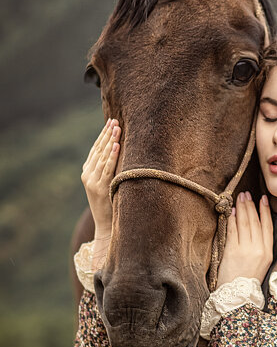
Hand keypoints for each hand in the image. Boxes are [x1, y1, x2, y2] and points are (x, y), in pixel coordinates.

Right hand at [81, 118, 120, 241]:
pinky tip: (116, 145)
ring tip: (117, 128)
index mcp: (87, 173)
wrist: (106, 225)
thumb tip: (120, 153)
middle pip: (98, 150)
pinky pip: (107, 168)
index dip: (103, 136)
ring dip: (110, 141)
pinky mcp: (100, 188)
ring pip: (102, 157)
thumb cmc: (111, 204)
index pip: (95, 149)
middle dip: (107, 134)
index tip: (111, 123)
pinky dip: (112, 156)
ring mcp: (93, 182)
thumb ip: (107, 171)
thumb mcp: (106, 185)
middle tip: (115, 120)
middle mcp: (87, 175)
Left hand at [215, 191, 272, 287]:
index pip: (267, 226)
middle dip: (250, 205)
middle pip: (255, 221)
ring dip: (241, 208)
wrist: (237, 296)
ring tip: (239, 198)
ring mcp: (245, 250)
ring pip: (244, 223)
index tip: (263, 198)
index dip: (265, 210)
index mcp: (268, 252)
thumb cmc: (248, 280)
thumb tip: (256, 226)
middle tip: (247, 193)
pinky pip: (232, 230)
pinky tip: (231, 211)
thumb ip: (261, 246)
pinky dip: (232, 219)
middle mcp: (258, 249)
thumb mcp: (262, 264)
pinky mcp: (232, 251)